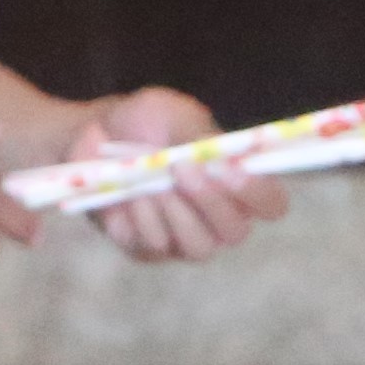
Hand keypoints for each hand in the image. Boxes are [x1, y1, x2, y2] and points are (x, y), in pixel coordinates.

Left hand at [61, 88, 284, 262]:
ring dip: (172, 209)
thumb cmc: (146, 122)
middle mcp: (217, 219)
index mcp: (236, 184)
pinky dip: (140, 215)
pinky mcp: (146, 250)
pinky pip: (153, 245)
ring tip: (149, 176)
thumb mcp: (174, 115)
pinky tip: (127, 192)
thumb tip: (221, 152)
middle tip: (182, 169)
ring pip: (196, 245)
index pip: (270, 204)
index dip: (259, 193)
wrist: (94, 134)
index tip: (233, 167)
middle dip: (210, 201)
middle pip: (234, 233)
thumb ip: (199, 135)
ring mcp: (182, 239)